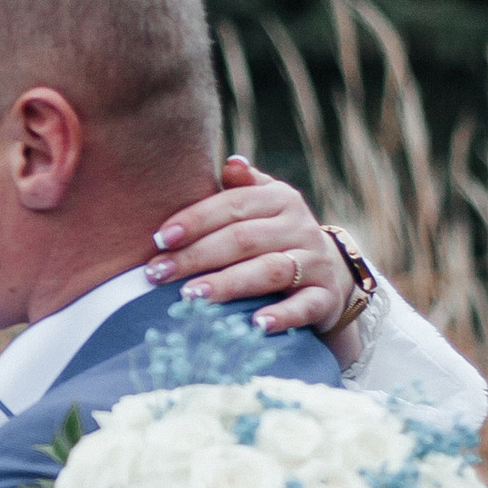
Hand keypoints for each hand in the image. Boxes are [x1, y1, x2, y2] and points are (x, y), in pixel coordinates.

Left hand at [143, 157, 353, 334]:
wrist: (330, 275)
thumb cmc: (276, 238)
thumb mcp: (263, 207)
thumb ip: (242, 187)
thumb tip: (231, 162)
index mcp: (281, 199)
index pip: (233, 205)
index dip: (195, 220)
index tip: (159, 239)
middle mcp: (301, 227)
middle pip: (244, 239)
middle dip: (196, 256)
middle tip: (158, 273)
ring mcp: (316, 263)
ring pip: (270, 270)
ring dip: (228, 284)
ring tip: (191, 296)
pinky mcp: (325, 298)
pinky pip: (305, 306)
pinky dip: (282, 316)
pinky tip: (256, 325)